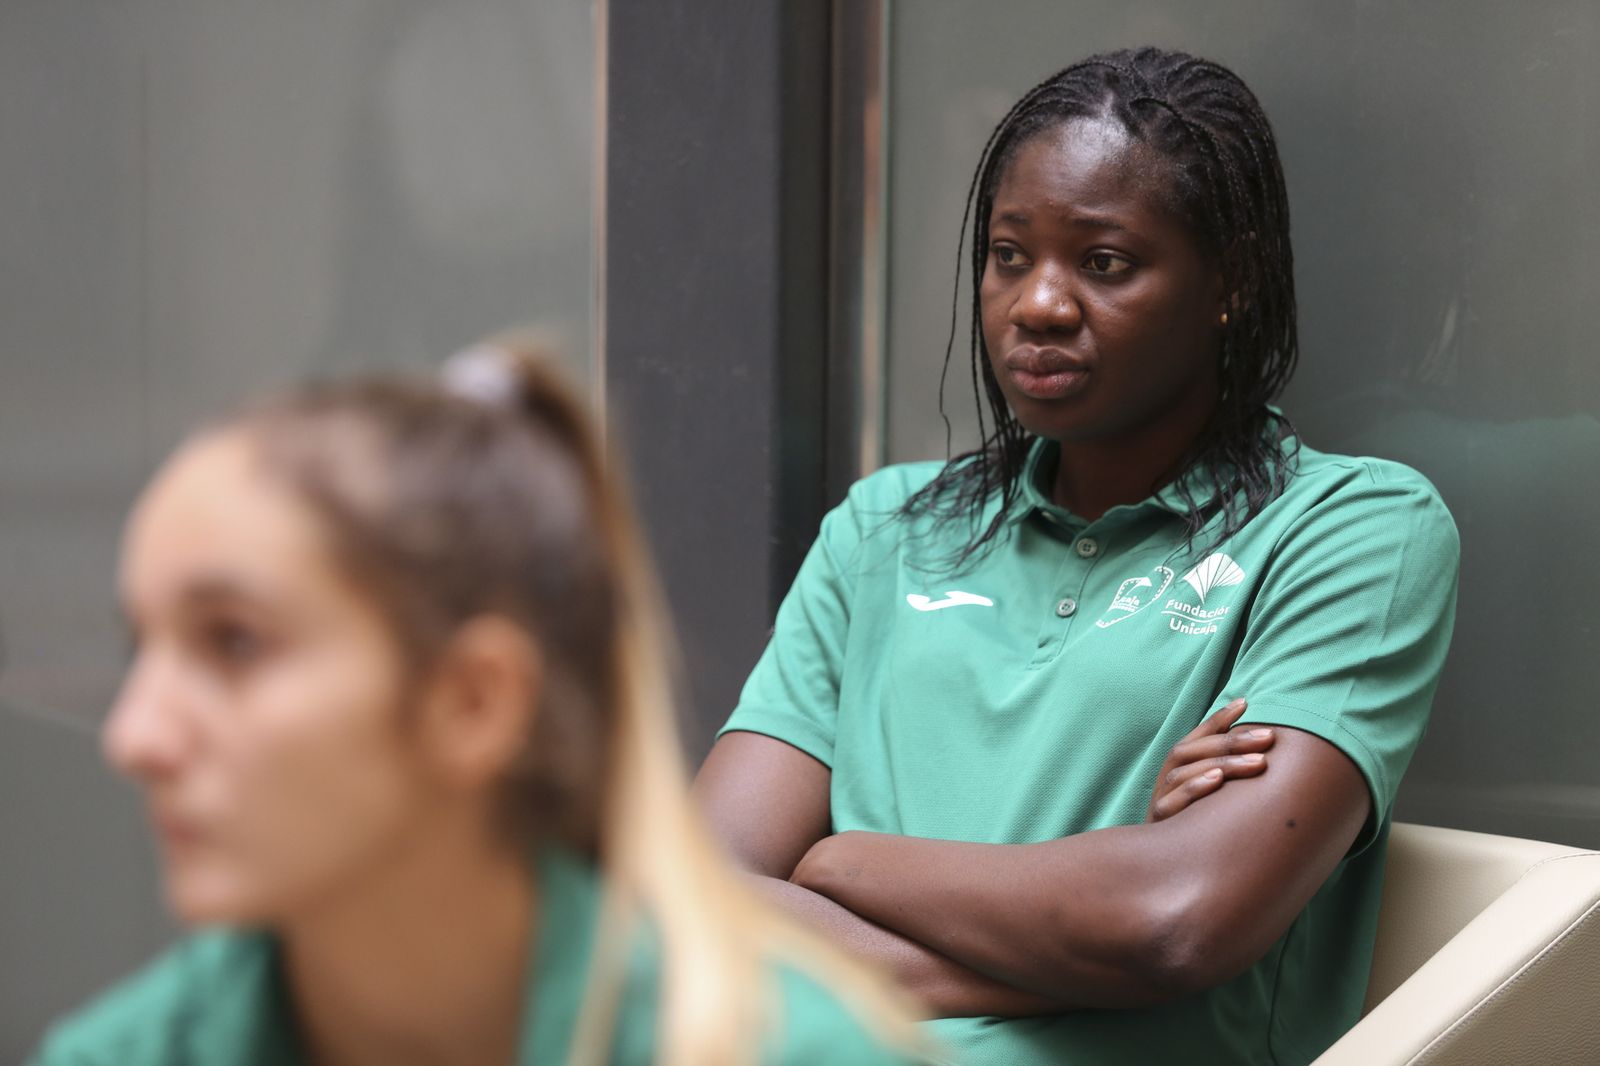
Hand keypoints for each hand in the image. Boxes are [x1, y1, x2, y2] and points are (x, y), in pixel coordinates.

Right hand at [1146, 698, 1273, 821]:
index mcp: (1177, 767)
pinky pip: (1173, 802)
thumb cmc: (1193, 824)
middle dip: (1232, 741)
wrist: (1163, 865)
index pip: (1197, 735)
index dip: (1219, 719)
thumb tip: (1262, 750)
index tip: (1246, 703)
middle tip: (1269, 737)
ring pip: (1186, 772)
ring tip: (1258, 762)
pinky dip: (1194, 788)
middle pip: (1193, 749)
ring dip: (1222, 762)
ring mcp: (1160, 798)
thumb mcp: (1207, 794)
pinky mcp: (1159, 822)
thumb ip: (1224, 770)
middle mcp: (1166, 778)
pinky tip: (1218, 780)